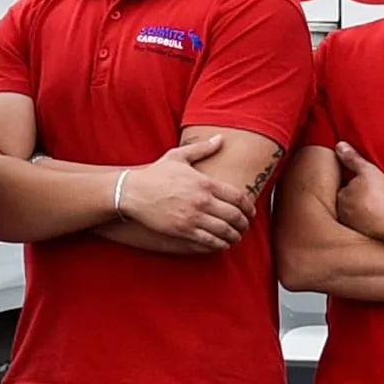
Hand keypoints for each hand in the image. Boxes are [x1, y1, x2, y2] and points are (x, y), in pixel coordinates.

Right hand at [110, 131, 255, 251]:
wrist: (132, 192)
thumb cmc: (155, 174)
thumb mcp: (178, 156)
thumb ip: (202, 148)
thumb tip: (220, 138)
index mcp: (205, 183)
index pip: (238, 197)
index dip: (249, 207)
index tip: (251, 212)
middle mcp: (202, 201)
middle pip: (235, 216)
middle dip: (244, 224)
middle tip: (245, 227)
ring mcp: (193, 217)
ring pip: (225, 231)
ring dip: (234, 236)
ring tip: (236, 237)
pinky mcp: (183, 231)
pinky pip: (209, 241)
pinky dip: (220, 245)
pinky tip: (221, 244)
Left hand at [330, 143, 383, 235]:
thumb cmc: (378, 193)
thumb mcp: (367, 171)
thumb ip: (352, 159)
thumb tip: (339, 145)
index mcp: (343, 196)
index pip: (346, 191)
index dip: (355, 190)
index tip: (366, 190)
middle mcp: (344, 212)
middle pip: (348, 206)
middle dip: (355, 205)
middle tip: (370, 203)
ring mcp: (352, 226)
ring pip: (354, 219)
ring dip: (362, 217)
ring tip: (376, 215)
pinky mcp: (363, 237)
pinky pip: (365, 230)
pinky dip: (370, 227)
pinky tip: (381, 227)